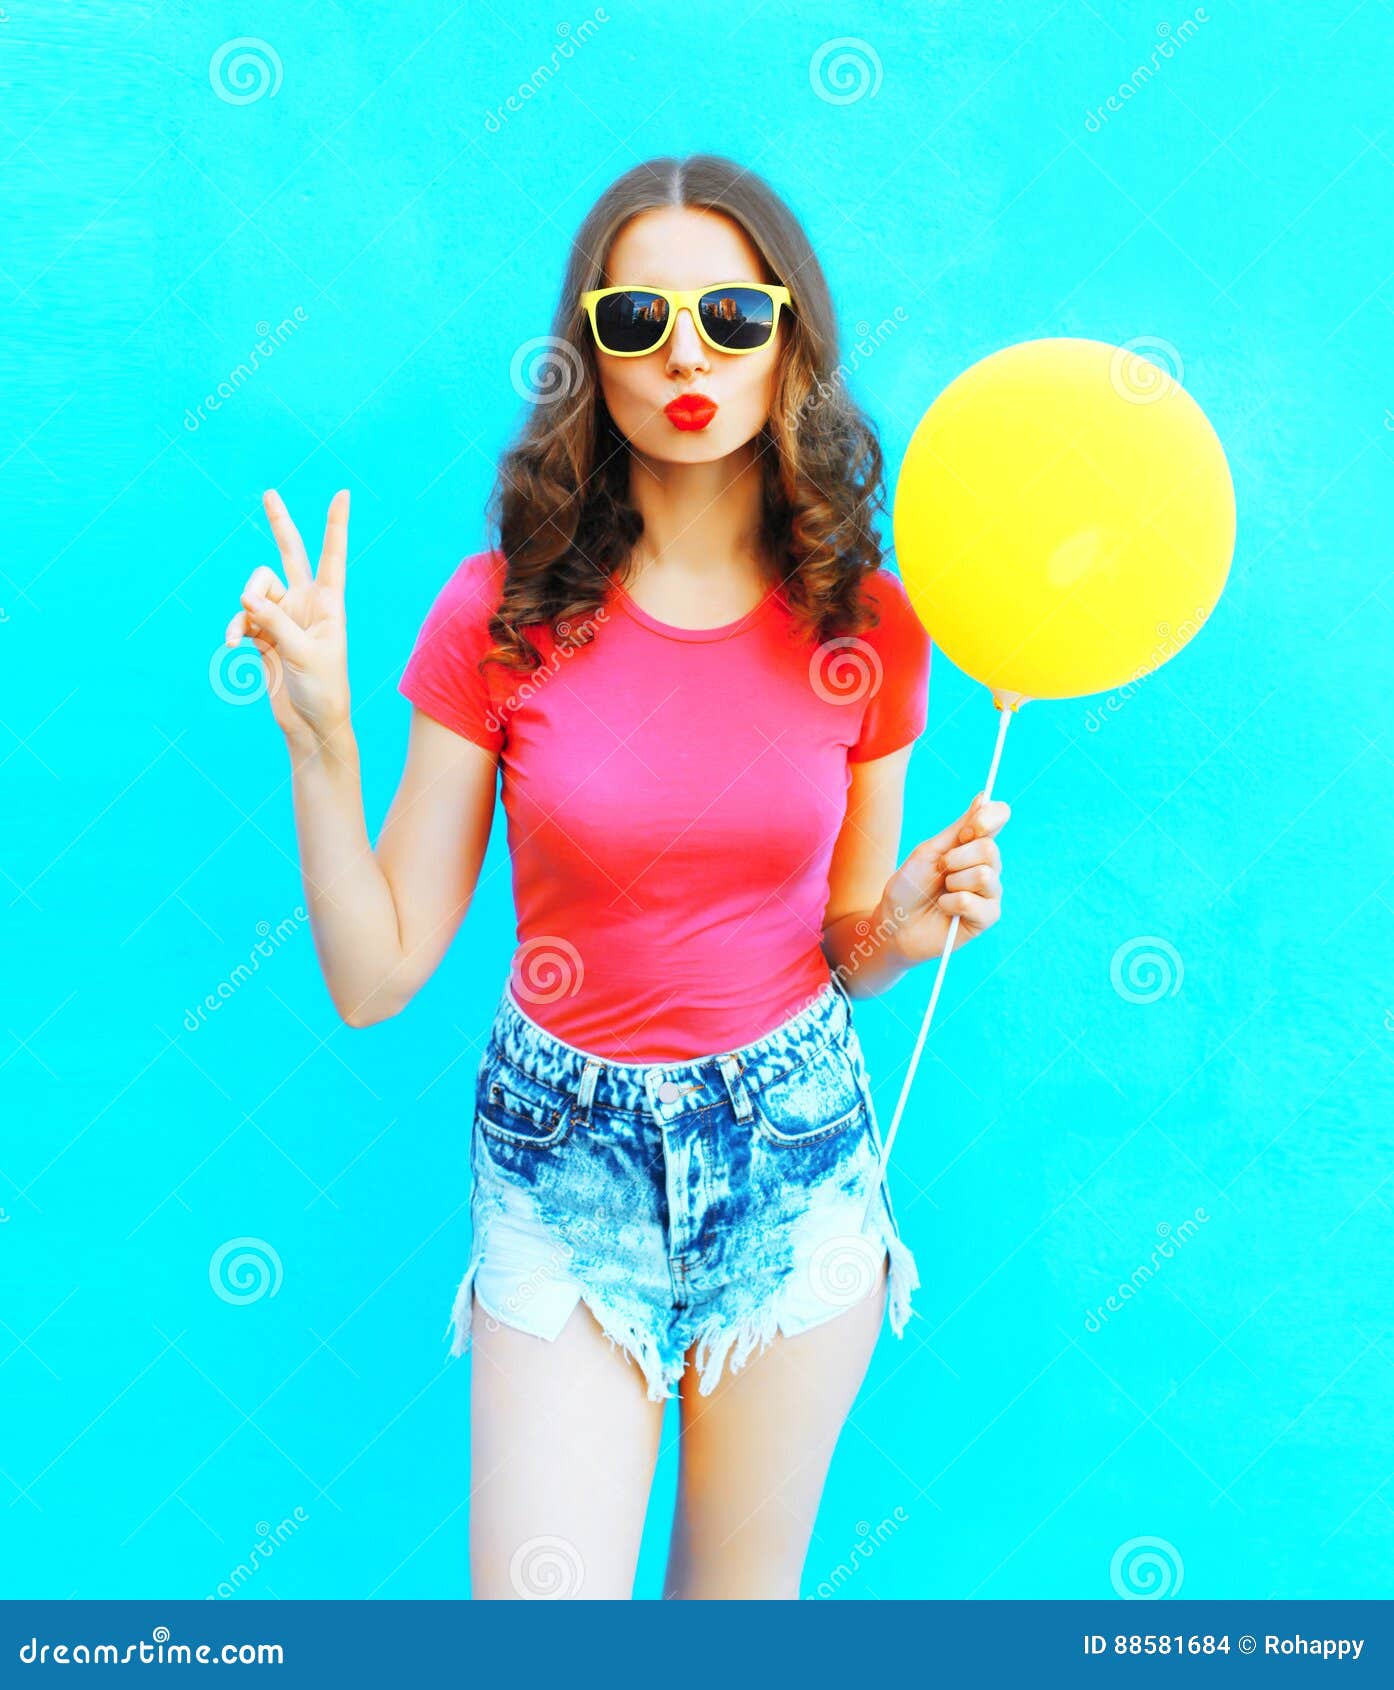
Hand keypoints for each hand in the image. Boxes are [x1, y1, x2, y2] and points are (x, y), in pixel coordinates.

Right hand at [224, 489, 351, 745]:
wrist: (311, 724)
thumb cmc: (322, 689)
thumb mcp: (304, 653)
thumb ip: (275, 621)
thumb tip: (245, 595)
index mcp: (328, 603)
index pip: (332, 556)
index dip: (335, 526)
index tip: (342, 494)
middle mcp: (306, 603)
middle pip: (289, 555)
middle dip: (279, 525)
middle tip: (269, 493)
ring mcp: (284, 617)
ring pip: (254, 591)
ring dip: (245, 608)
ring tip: (242, 632)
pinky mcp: (265, 635)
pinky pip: (244, 617)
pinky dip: (237, 626)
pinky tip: (234, 643)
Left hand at [877, 792, 1009, 964]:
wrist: (894, 923)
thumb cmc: (909, 886)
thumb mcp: (930, 851)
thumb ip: (960, 827)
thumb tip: (985, 796)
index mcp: (973, 844)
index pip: (999, 816)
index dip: (988, 818)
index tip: (966, 832)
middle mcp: (987, 865)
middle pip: (989, 848)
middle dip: (955, 859)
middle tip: (940, 871)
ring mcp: (989, 891)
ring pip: (984, 874)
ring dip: (952, 882)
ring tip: (941, 893)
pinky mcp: (987, 917)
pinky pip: (975, 902)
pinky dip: (952, 903)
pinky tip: (945, 909)